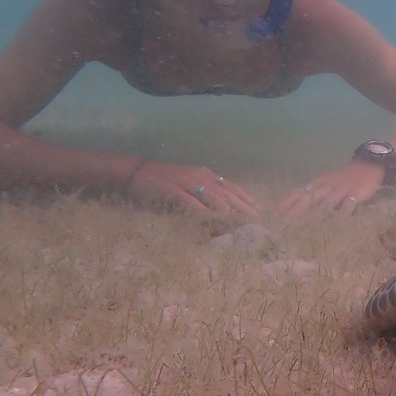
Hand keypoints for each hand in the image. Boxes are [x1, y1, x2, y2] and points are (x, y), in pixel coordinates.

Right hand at [126, 160, 259, 215]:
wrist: (137, 172)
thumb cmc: (165, 181)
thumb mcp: (189, 185)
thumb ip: (204, 197)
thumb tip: (222, 211)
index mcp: (205, 175)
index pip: (231, 187)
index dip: (245, 198)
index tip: (258, 210)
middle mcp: (199, 177)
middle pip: (226, 193)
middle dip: (241, 207)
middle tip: (254, 220)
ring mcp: (186, 182)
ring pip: (212, 197)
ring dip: (226, 211)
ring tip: (239, 223)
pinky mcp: (172, 190)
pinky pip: (190, 202)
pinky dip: (201, 212)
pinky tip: (211, 220)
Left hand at [279, 160, 384, 216]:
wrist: (368, 166)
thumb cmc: (344, 177)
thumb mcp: (326, 182)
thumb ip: (314, 193)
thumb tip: (296, 207)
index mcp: (318, 183)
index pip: (299, 192)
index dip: (287, 203)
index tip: (275, 215)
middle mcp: (326, 187)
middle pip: (308, 199)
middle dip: (296, 211)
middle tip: (284, 223)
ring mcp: (340, 190)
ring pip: (326, 203)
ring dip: (315, 215)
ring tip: (305, 228)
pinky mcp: (354, 194)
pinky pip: (347, 206)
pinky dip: (341, 215)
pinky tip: (337, 225)